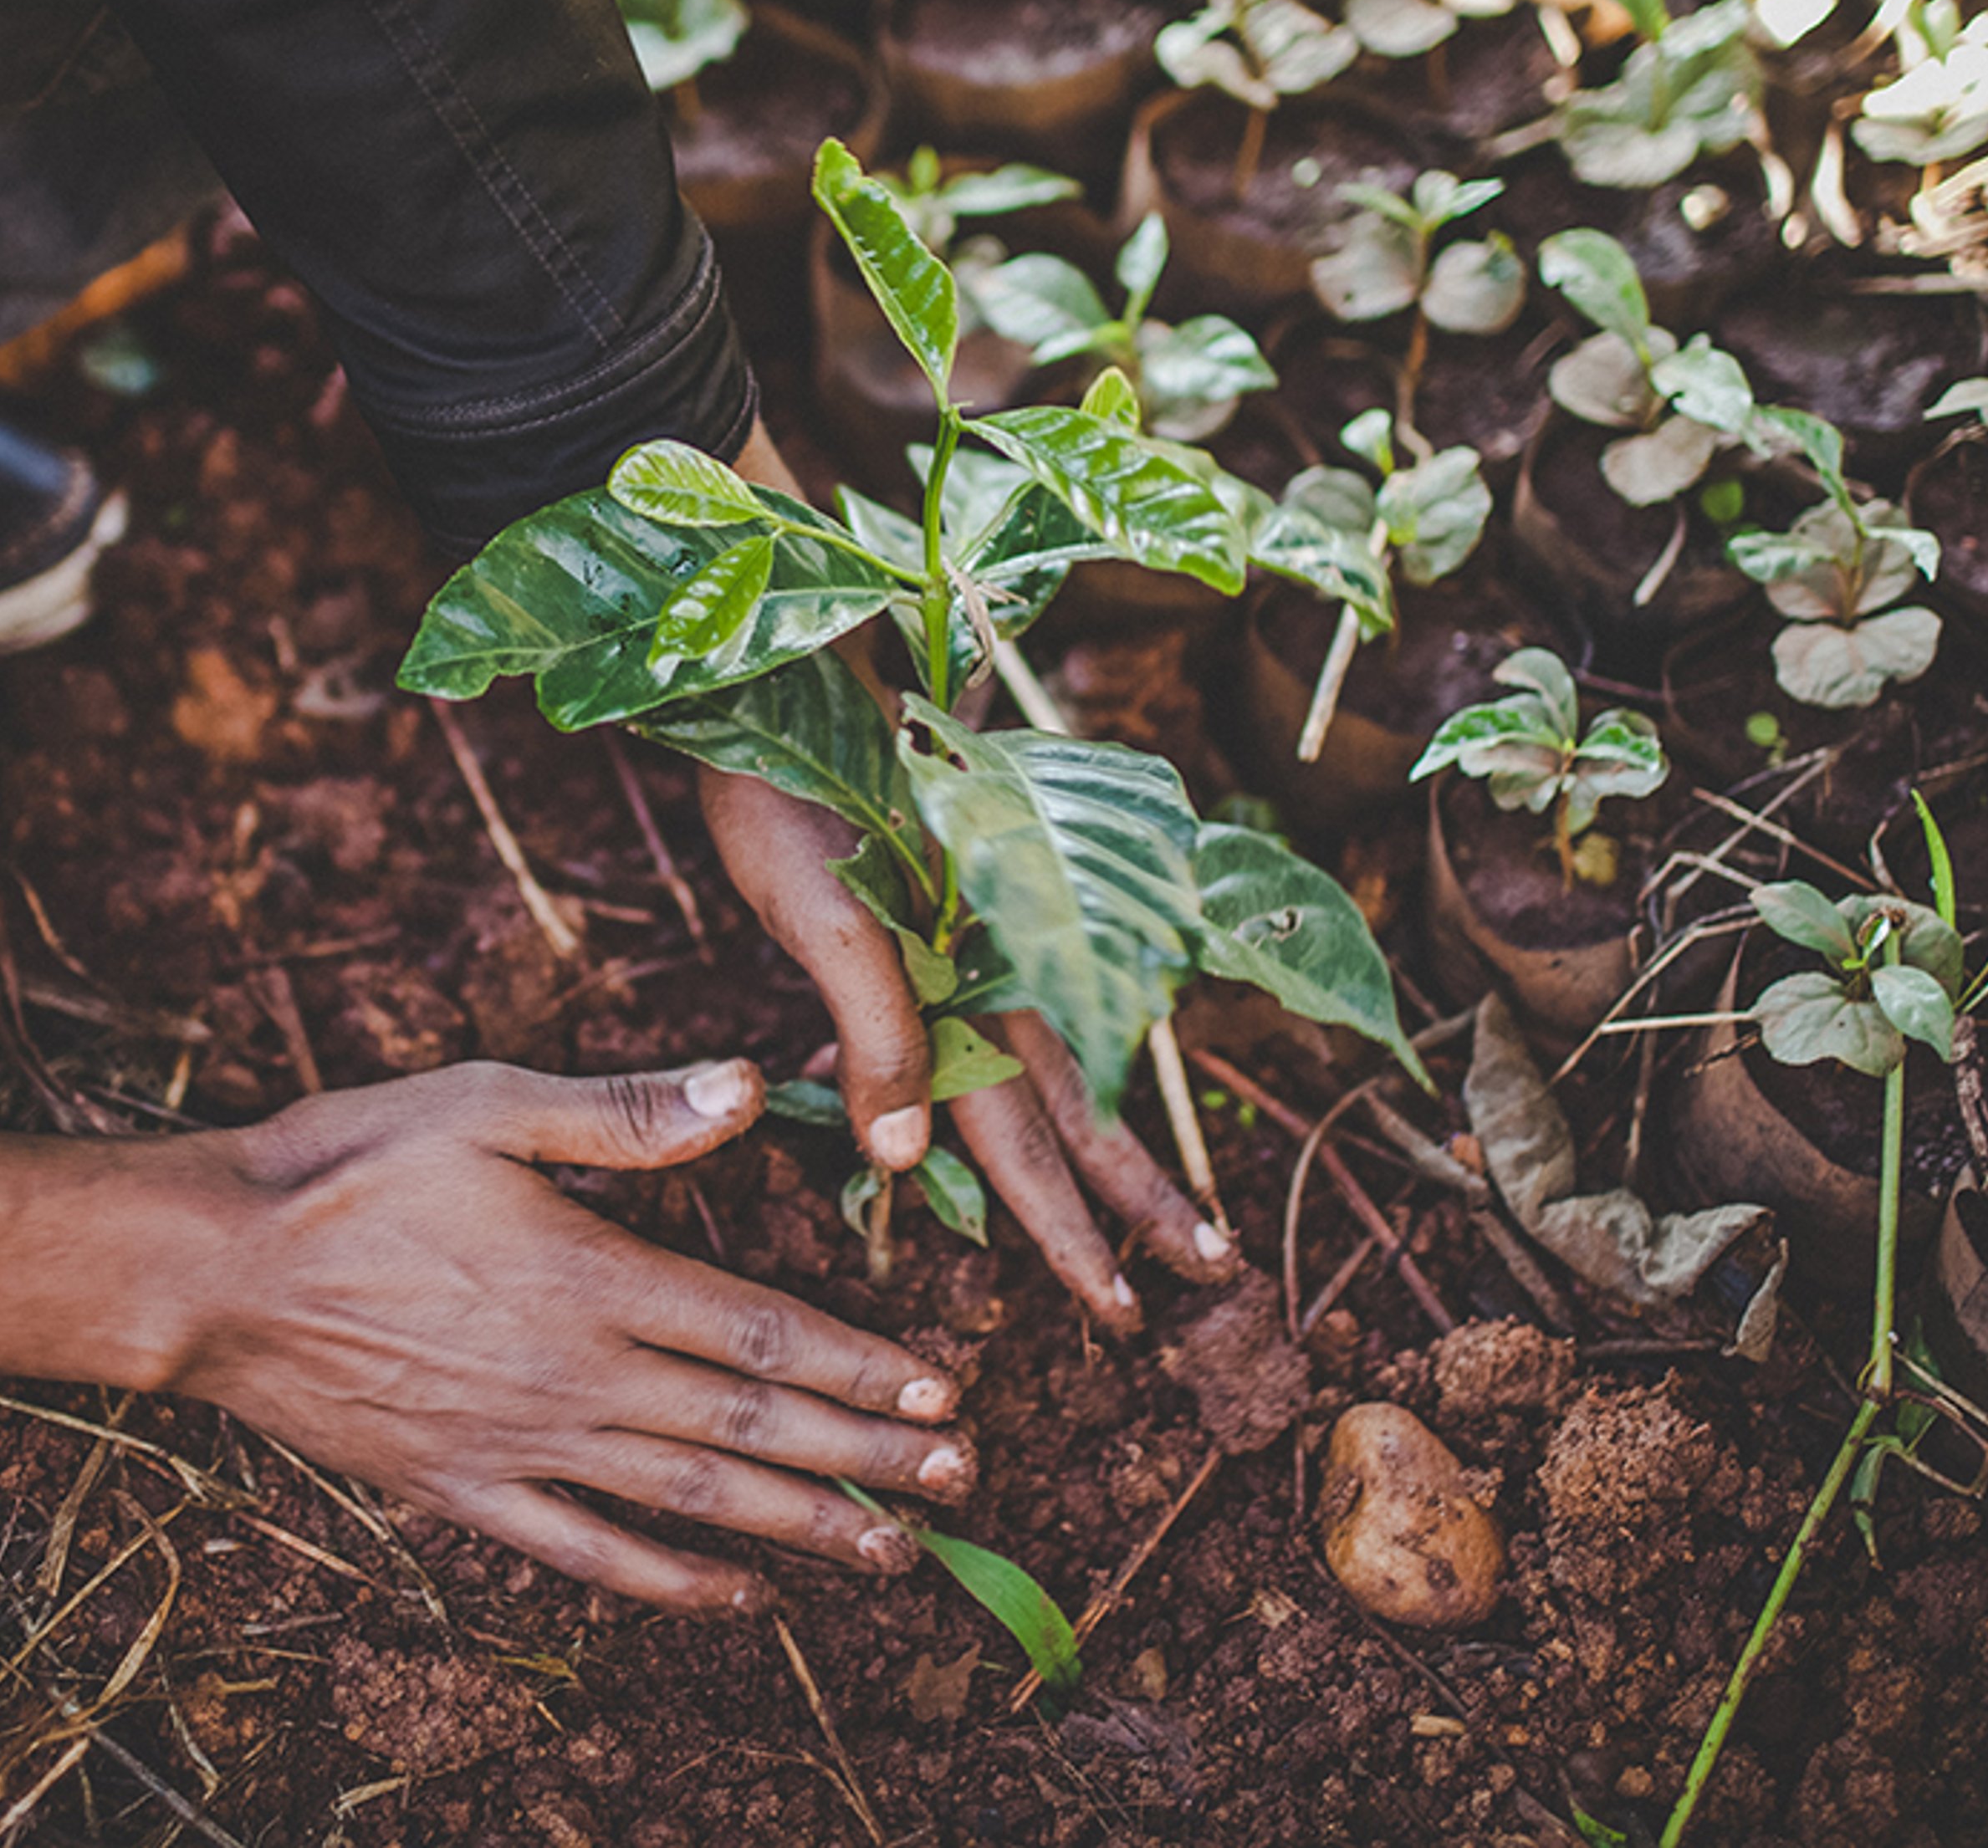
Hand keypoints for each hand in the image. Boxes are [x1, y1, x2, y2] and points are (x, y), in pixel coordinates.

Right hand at [0, 1058, 973, 1612]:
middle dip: (864, 1458)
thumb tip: (746, 1091)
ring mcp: (522, 1445)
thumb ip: (623, 1114)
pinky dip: (669, 1579)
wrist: (212, 1272)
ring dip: (799, 1526)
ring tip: (892, 1553)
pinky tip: (737, 1599)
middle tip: (961, 1483)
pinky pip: (587, 1552)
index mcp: (592, 1279)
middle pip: (749, 1424)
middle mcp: (574, 1377)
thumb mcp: (485, 1107)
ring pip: (690, 1497)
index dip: (858, 1366)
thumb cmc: (348, 1168)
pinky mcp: (465, 1490)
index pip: (758, 1330)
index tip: (944, 1392)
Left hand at [699, 761, 1242, 1336]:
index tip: (1125, 1304)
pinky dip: (1051, 1083)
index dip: (1073, 1223)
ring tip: (1172, 1215)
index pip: (1032, 1132)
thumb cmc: (791, 797)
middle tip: (1206, 1275)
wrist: (781, 684)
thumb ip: (876, 1028)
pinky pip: (1017, 1028)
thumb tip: (907, 1160)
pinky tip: (1064, 1107)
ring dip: (1110, 1152)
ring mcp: (987, 944)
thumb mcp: (823, 917)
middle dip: (1134, 1202)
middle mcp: (1001, 968)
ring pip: (1061, 1072)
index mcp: (976, 981)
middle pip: (1077, 1108)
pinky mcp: (955, 921)